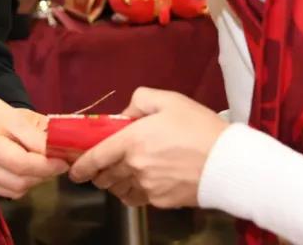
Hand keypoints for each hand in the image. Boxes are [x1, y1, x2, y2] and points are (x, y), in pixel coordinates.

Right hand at [0, 82, 67, 199]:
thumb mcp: (7, 113)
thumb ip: (32, 135)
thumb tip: (56, 150)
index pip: (23, 165)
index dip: (48, 166)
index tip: (64, 160)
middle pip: (20, 182)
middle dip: (43, 174)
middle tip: (56, 161)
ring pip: (14, 191)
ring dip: (32, 180)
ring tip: (40, 163)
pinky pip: (2, 190)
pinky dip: (17, 182)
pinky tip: (21, 167)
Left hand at [69, 88, 227, 208]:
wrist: (228, 162)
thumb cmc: (199, 127)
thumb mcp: (169, 100)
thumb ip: (140, 100)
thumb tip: (124, 115)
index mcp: (132, 141)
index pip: (96, 157)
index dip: (81, 166)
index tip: (75, 170)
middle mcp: (135, 167)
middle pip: (105, 177)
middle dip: (99, 173)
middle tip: (103, 166)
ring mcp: (147, 187)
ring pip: (119, 190)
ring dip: (116, 183)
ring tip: (123, 173)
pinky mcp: (161, 201)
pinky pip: (137, 199)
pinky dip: (133, 193)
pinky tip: (141, 184)